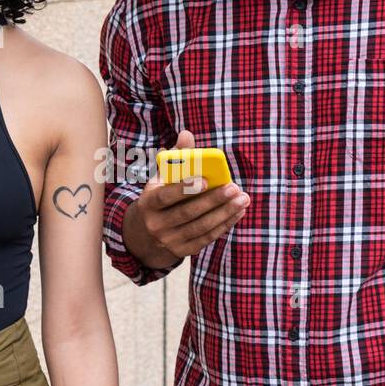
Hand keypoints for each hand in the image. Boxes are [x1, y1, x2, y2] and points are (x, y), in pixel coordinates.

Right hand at [126, 128, 249, 265]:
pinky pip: (206, 238)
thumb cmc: (158, 198)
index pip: (165, 196)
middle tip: (234, 188)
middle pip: (187, 213)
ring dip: (224, 213)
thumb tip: (187, 134)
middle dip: (213, 200)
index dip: (185, 188)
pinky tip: (238, 212)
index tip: (206, 179)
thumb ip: (174, 158)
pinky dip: (224, 225)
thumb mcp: (159, 180)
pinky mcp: (182, 251)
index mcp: (148, 204)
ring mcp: (169, 241)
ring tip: (242, 198)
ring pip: (200, 227)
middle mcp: (156, 225)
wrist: (142, 236)